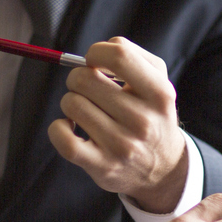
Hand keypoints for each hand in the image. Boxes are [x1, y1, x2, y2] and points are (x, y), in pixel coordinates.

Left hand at [48, 37, 186, 212]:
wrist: (164, 169)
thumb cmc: (152, 115)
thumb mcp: (158, 83)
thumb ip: (131, 57)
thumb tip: (94, 54)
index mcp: (159, 94)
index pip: (119, 55)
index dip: (96, 52)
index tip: (94, 62)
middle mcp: (142, 120)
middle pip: (85, 79)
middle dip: (78, 77)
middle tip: (86, 88)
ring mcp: (122, 146)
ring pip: (72, 104)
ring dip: (71, 102)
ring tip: (85, 110)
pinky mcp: (102, 166)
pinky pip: (62, 138)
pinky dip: (57, 127)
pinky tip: (69, 127)